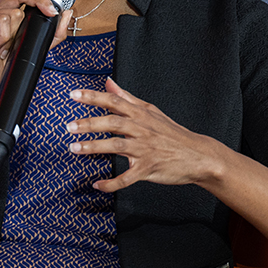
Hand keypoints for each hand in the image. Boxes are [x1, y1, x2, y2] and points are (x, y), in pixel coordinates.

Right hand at [0, 0, 72, 99]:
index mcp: (7, 12)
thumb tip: (66, 13)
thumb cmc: (8, 65)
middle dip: (38, 0)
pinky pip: (3, 20)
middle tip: (51, 11)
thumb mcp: (37, 46)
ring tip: (8, 47)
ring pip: (14, 12)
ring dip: (17, 33)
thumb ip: (53, 31)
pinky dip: (6, 37)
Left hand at [66, 78, 228, 193]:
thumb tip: (108, 83)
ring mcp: (144, 150)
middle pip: (112, 122)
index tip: (74, 95)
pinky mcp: (148, 168)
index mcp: (141, 114)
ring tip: (75, 148)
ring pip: (116, 146)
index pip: (114, 101)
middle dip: (89, 124)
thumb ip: (127, 98)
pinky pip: (126, 177)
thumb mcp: (151, 111)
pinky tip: (98, 184)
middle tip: (69, 126)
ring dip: (94, 147)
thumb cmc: (172, 133)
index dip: (93, 97)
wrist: (198, 155)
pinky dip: (111, 183)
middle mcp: (141, 129)